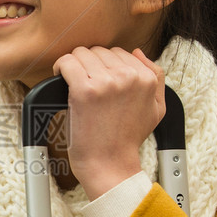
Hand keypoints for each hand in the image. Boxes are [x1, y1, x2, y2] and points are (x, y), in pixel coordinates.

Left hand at [52, 46, 164, 199]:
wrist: (110, 164)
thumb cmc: (127, 139)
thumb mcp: (156, 109)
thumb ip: (156, 77)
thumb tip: (138, 52)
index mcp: (145, 79)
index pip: (120, 53)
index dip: (105, 65)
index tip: (97, 77)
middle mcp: (128, 77)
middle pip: (99, 51)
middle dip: (89, 64)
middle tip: (84, 82)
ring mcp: (106, 83)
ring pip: (82, 53)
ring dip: (74, 65)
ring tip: (73, 81)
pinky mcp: (84, 90)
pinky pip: (68, 62)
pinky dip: (61, 67)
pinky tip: (60, 77)